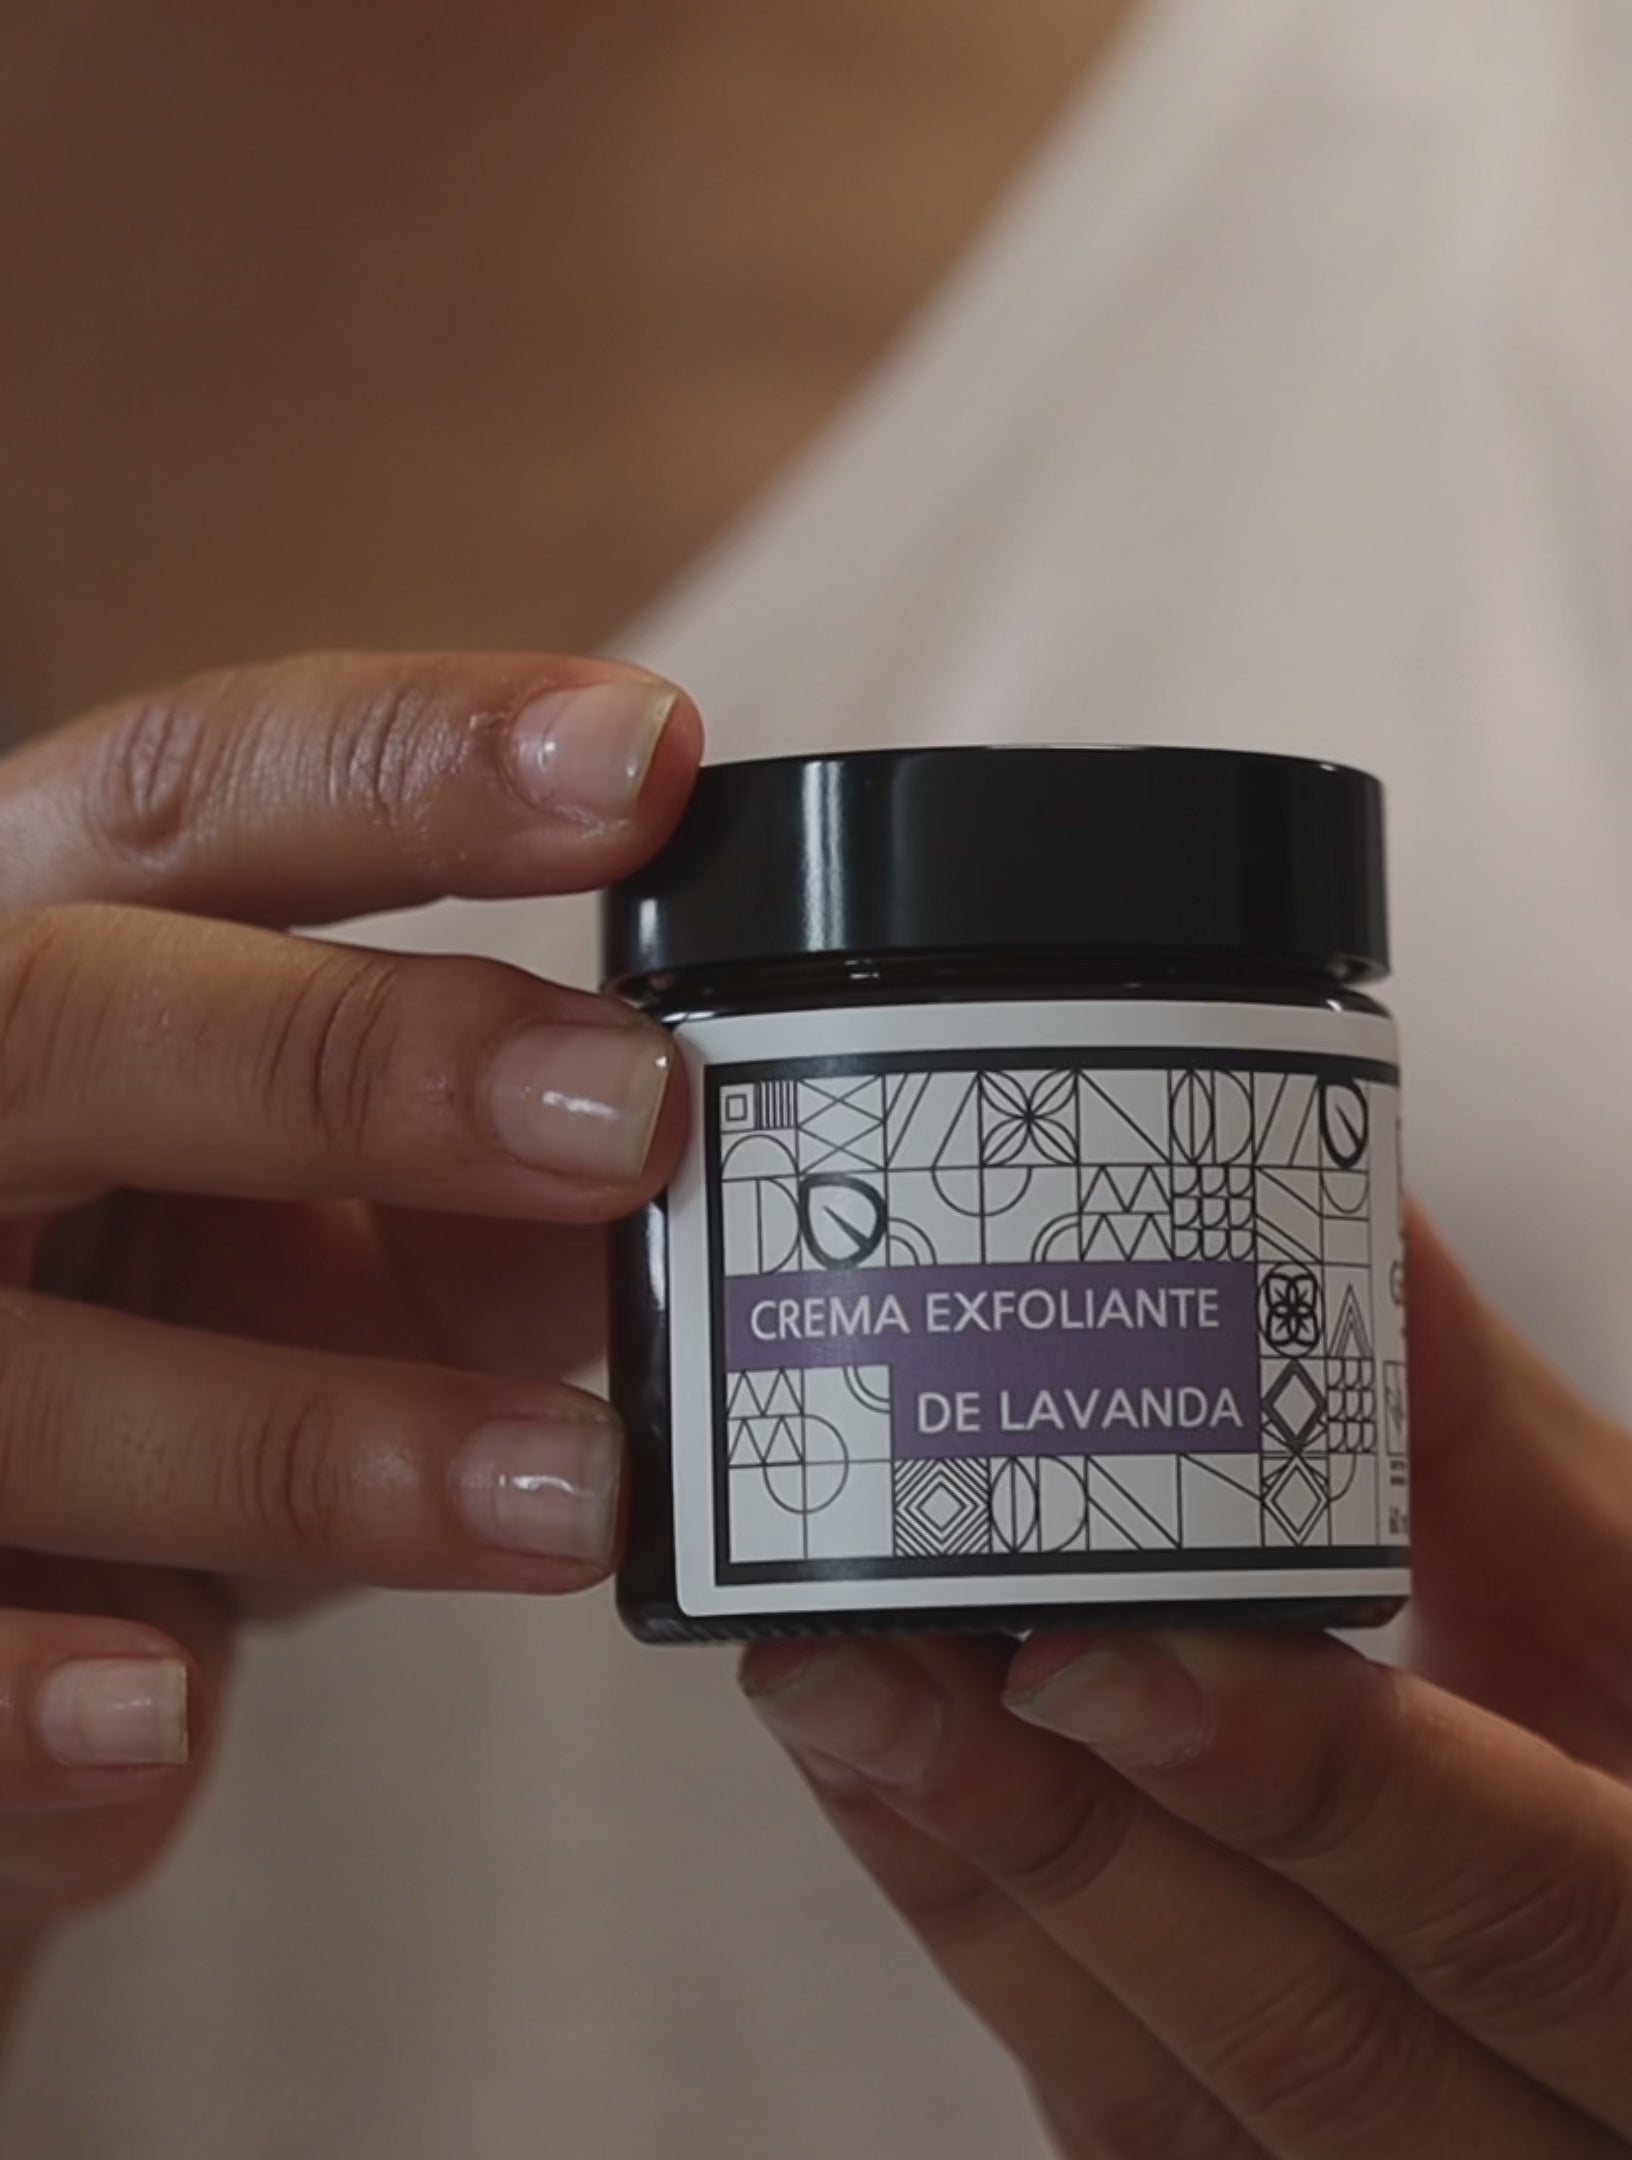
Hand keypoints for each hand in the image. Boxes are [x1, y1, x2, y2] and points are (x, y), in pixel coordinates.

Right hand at [0, 653, 697, 1954]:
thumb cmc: (163, 1304)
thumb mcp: (320, 1216)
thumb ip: (486, 1190)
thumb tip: (701, 1180)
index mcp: (50, 953)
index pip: (199, 794)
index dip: (415, 762)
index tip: (654, 753)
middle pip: (73, 1023)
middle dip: (356, 1061)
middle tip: (641, 1112)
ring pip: (17, 1367)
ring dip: (304, 1431)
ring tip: (570, 1491)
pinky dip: (26, 1703)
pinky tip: (163, 1731)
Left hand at [741, 1211, 1631, 2157]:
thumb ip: (1472, 1422)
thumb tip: (1328, 1201)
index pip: (1538, 1913)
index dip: (1310, 1783)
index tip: (1098, 1640)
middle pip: (1321, 2041)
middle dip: (1078, 1836)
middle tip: (882, 1646)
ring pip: (1178, 2105)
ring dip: (986, 1883)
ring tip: (835, 1689)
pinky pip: (1115, 2108)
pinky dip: (985, 1934)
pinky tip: (880, 1782)